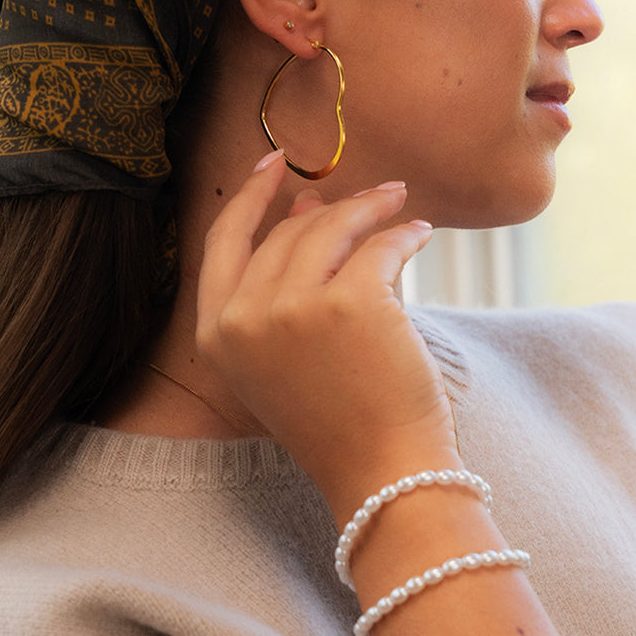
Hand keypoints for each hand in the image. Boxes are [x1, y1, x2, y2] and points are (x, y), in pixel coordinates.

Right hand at [195, 150, 459, 518]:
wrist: (382, 473)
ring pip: (331, 228)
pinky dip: (403, 233)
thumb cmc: (338, 416)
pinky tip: (418, 233)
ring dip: (369, 207)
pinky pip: (380, 245)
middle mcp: (245, 317)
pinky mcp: (351, 301)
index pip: (223, 241)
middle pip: (285, 233)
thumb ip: (282, 282)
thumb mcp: (284, 354)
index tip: (273, 162)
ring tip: (396, 200)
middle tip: (366, 195)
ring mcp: (294, 308)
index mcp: (216, 333)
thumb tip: (305, 204)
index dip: (247, 196)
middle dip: (329, 207)